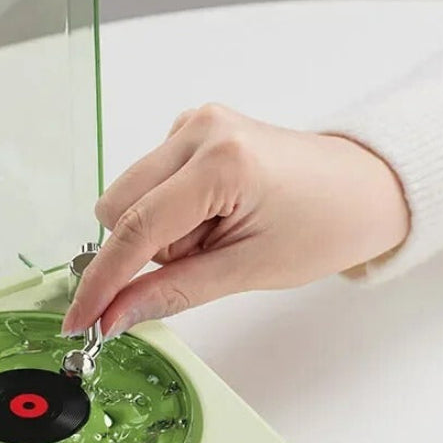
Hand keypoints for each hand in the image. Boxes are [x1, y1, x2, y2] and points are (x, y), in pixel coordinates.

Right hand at [62, 103, 409, 337]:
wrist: (363, 189)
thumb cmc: (324, 225)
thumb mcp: (246, 271)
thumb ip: (170, 293)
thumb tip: (112, 315)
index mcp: (221, 163)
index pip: (135, 230)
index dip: (101, 282)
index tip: (79, 318)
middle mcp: (199, 130)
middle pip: (118, 209)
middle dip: (147, 250)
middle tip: (203, 258)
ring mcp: (194, 124)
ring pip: (129, 198)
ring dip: (159, 233)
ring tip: (215, 235)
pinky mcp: (192, 130)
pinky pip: (148, 184)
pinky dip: (169, 214)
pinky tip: (211, 215)